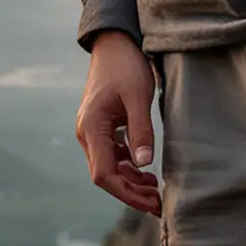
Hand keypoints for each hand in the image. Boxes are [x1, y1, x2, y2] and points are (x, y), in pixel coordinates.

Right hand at [75, 31, 162, 216]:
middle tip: (158, 203)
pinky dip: (127, 165)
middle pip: (105, 175)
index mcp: (92, 128)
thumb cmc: (126, 66)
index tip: (151, 202)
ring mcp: (92, 130)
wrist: (115, 42)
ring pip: (108, 166)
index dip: (126, 194)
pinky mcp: (101, 125)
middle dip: (130, 192)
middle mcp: (87, 133)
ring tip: (155, 189)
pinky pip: (111, 153)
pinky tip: (145, 169)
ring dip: (130, 180)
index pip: (104, 175)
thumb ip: (140, 129)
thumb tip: (145, 164)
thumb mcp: (138, 96)